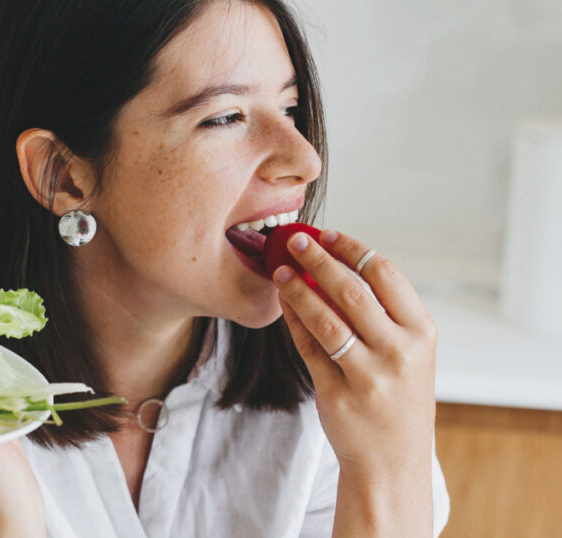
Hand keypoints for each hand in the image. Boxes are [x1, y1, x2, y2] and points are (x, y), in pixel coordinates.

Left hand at [271, 229, 436, 476]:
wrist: (392, 461)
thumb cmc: (397, 396)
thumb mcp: (408, 353)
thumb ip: (382, 313)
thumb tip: (334, 264)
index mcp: (421, 333)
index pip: (385, 274)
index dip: (352, 248)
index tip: (327, 233)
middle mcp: (399, 353)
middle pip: (352, 291)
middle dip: (318, 260)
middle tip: (293, 240)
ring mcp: (368, 376)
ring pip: (325, 319)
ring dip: (298, 290)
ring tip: (279, 271)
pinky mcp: (337, 395)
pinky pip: (309, 348)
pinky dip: (293, 321)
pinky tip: (283, 303)